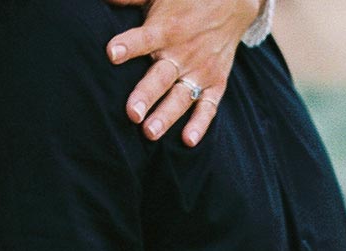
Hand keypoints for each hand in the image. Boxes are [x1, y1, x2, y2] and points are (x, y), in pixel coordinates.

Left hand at [106, 0, 261, 147]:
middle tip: (132, 113)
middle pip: (160, 77)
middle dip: (146, 95)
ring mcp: (200, 71)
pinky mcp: (215, 84)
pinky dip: (200, 124)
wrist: (233, 1)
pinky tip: (188, 140)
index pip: (144, 38)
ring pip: (180, 97)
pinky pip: (208, 107)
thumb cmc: (184, 1)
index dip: (129, 45)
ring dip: (166, 115)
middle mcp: (182, 52)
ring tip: (149, 133)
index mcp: (165, 29)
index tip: (112, 53)